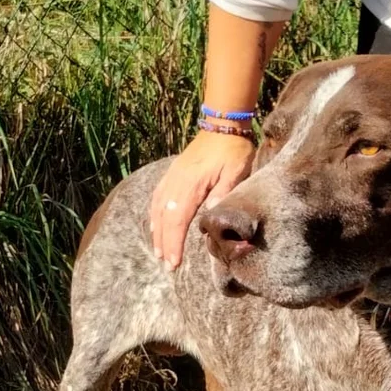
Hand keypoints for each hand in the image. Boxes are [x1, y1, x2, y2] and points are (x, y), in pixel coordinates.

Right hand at [150, 130, 255, 269]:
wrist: (222, 124)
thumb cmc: (233, 149)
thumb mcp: (236, 171)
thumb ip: (223, 193)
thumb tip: (209, 215)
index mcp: (191, 185)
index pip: (178, 220)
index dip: (174, 243)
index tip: (173, 262)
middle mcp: (176, 182)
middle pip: (164, 219)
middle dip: (164, 243)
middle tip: (167, 265)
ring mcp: (172, 177)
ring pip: (158, 209)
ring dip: (157, 232)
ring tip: (158, 252)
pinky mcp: (172, 174)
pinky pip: (157, 197)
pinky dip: (154, 215)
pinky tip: (155, 226)